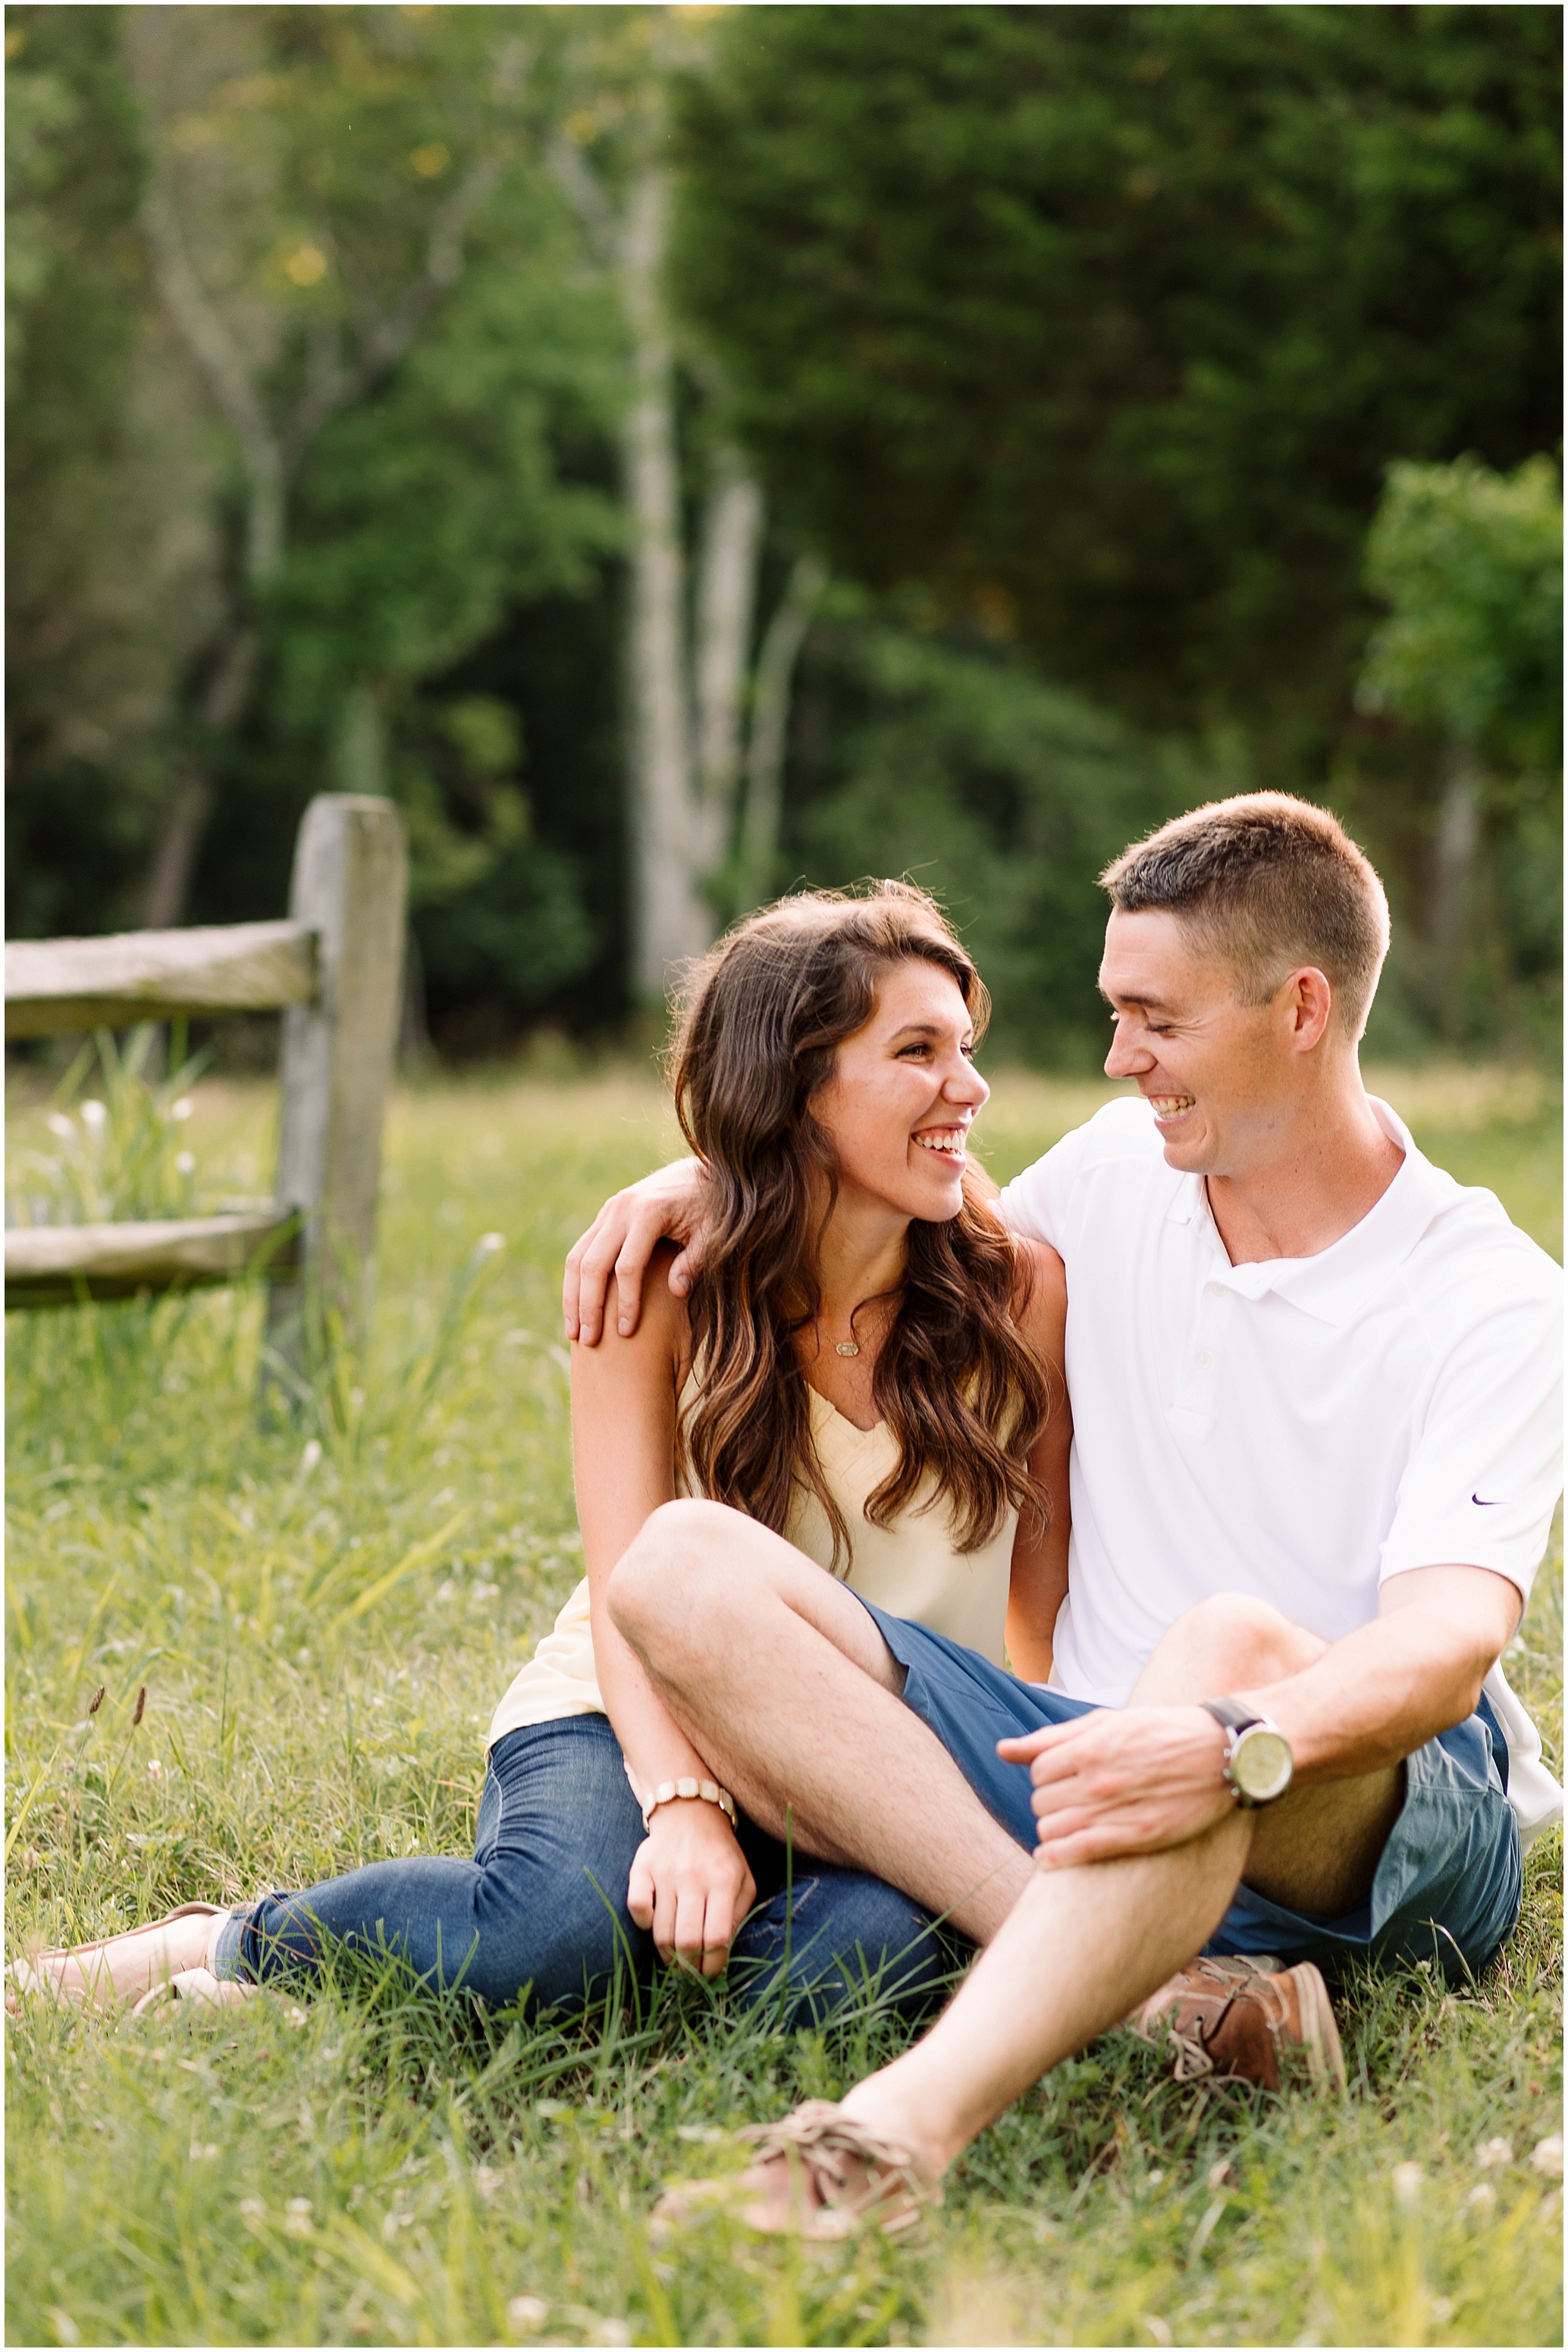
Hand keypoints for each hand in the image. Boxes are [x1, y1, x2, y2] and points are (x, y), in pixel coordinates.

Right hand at [563, 1159, 709, 1344]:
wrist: (700, 1173)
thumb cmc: (712, 1208)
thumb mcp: (713, 1233)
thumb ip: (695, 1260)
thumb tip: (678, 1291)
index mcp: (649, 1213)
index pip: (628, 1267)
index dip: (627, 1302)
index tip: (627, 1333)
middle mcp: (622, 1209)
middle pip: (593, 1264)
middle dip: (589, 1305)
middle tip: (589, 1341)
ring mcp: (609, 1211)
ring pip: (577, 1258)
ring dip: (573, 1297)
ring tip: (574, 1333)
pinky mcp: (605, 1217)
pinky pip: (581, 1251)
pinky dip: (575, 1283)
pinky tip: (577, 1310)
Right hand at [626, 1798, 756, 1975]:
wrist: (690, 1813)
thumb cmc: (721, 1854)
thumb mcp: (743, 1880)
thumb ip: (738, 1915)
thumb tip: (723, 1952)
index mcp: (723, 1881)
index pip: (717, 1937)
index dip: (712, 1966)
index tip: (711, 1978)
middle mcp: (693, 1877)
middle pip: (686, 1941)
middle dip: (688, 1969)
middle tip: (690, 1976)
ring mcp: (665, 1872)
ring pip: (661, 1932)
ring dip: (667, 1956)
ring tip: (674, 1960)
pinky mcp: (641, 1867)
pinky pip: (636, 1908)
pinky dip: (644, 1924)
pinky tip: (655, 1925)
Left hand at [996, 1705, 1234, 1869]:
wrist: (1221, 1752)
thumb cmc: (1161, 1732)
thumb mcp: (1106, 1722)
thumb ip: (1052, 1737)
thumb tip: (1003, 1751)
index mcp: (1090, 1745)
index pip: (1038, 1771)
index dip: (1047, 1776)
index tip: (1063, 1779)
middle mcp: (1098, 1777)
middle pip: (1042, 1801)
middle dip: (1050, 1802)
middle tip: (1071, 1801)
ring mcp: (1115, 1808)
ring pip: (1052, 1828)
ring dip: (1053, 1829)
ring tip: (1070, 1824)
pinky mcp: (1136, 1835)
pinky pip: (1079, 1851)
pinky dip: (1056, 1857)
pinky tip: (1048, 1859)